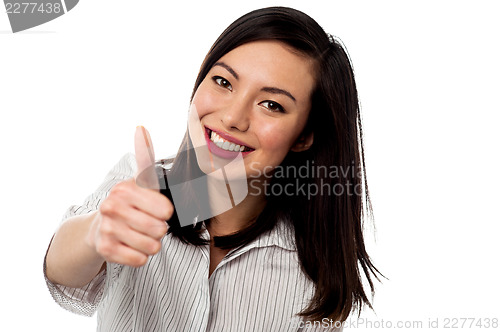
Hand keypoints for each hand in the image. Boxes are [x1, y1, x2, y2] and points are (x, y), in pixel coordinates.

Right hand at [86, 126, 172, 266]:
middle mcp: (112, 206)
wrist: (97, 228)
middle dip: (159, 230)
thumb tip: (140, 127)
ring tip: (139, 235)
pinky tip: (130, 247)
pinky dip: (140, 256)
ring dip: (150, 244)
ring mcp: (107, 228)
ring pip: (152, 246)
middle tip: (147, 224)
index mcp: (125, 188)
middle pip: (160, 229)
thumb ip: (144, 156)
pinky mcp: (104, 250)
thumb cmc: (128, 203)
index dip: (165, 212)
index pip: (166, 210)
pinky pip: (140, 260)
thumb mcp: (139, 181)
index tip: (155, 209)